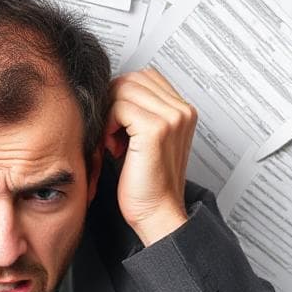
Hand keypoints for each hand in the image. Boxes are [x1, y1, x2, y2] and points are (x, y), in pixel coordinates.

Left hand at [104, 67, 195, 246]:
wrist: (157, 214)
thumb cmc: (147, 184)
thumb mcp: (144, 140)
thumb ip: (138, 113)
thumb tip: (112, 93)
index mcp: (182, 111)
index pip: (144, 77)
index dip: (123, 96)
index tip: (117, 124)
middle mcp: (181, 111)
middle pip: (133, 79)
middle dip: (114, 102)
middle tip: (111, 133)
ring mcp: (172, 117)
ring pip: (124, 89)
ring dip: (110, 113)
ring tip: (113, 141)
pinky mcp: (156, 129)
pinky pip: (119, 107)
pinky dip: (108, 124)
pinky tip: (113, 146)